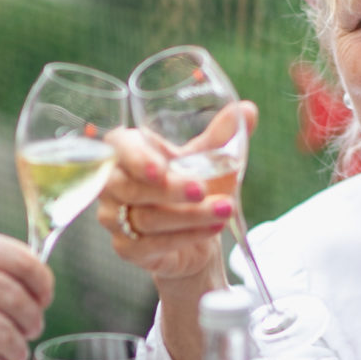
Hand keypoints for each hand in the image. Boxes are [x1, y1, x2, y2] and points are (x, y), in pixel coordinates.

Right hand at [96, 102, 256, 282]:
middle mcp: (113, 185)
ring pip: (146, 218)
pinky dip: (186, 236)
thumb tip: (248, 110)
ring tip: (224, 209)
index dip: (136, 157)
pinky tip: (212, 228)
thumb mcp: (209, 161)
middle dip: (169, 190)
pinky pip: (151, 245)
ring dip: (190, 215)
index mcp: (127, 152)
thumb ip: (223, 137)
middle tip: (202, 189)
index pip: (116, 146)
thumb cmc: (193, 189)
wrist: (196, 237)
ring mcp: (114, 218)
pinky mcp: (127, 248)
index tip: (162, 168)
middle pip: (129, 187)